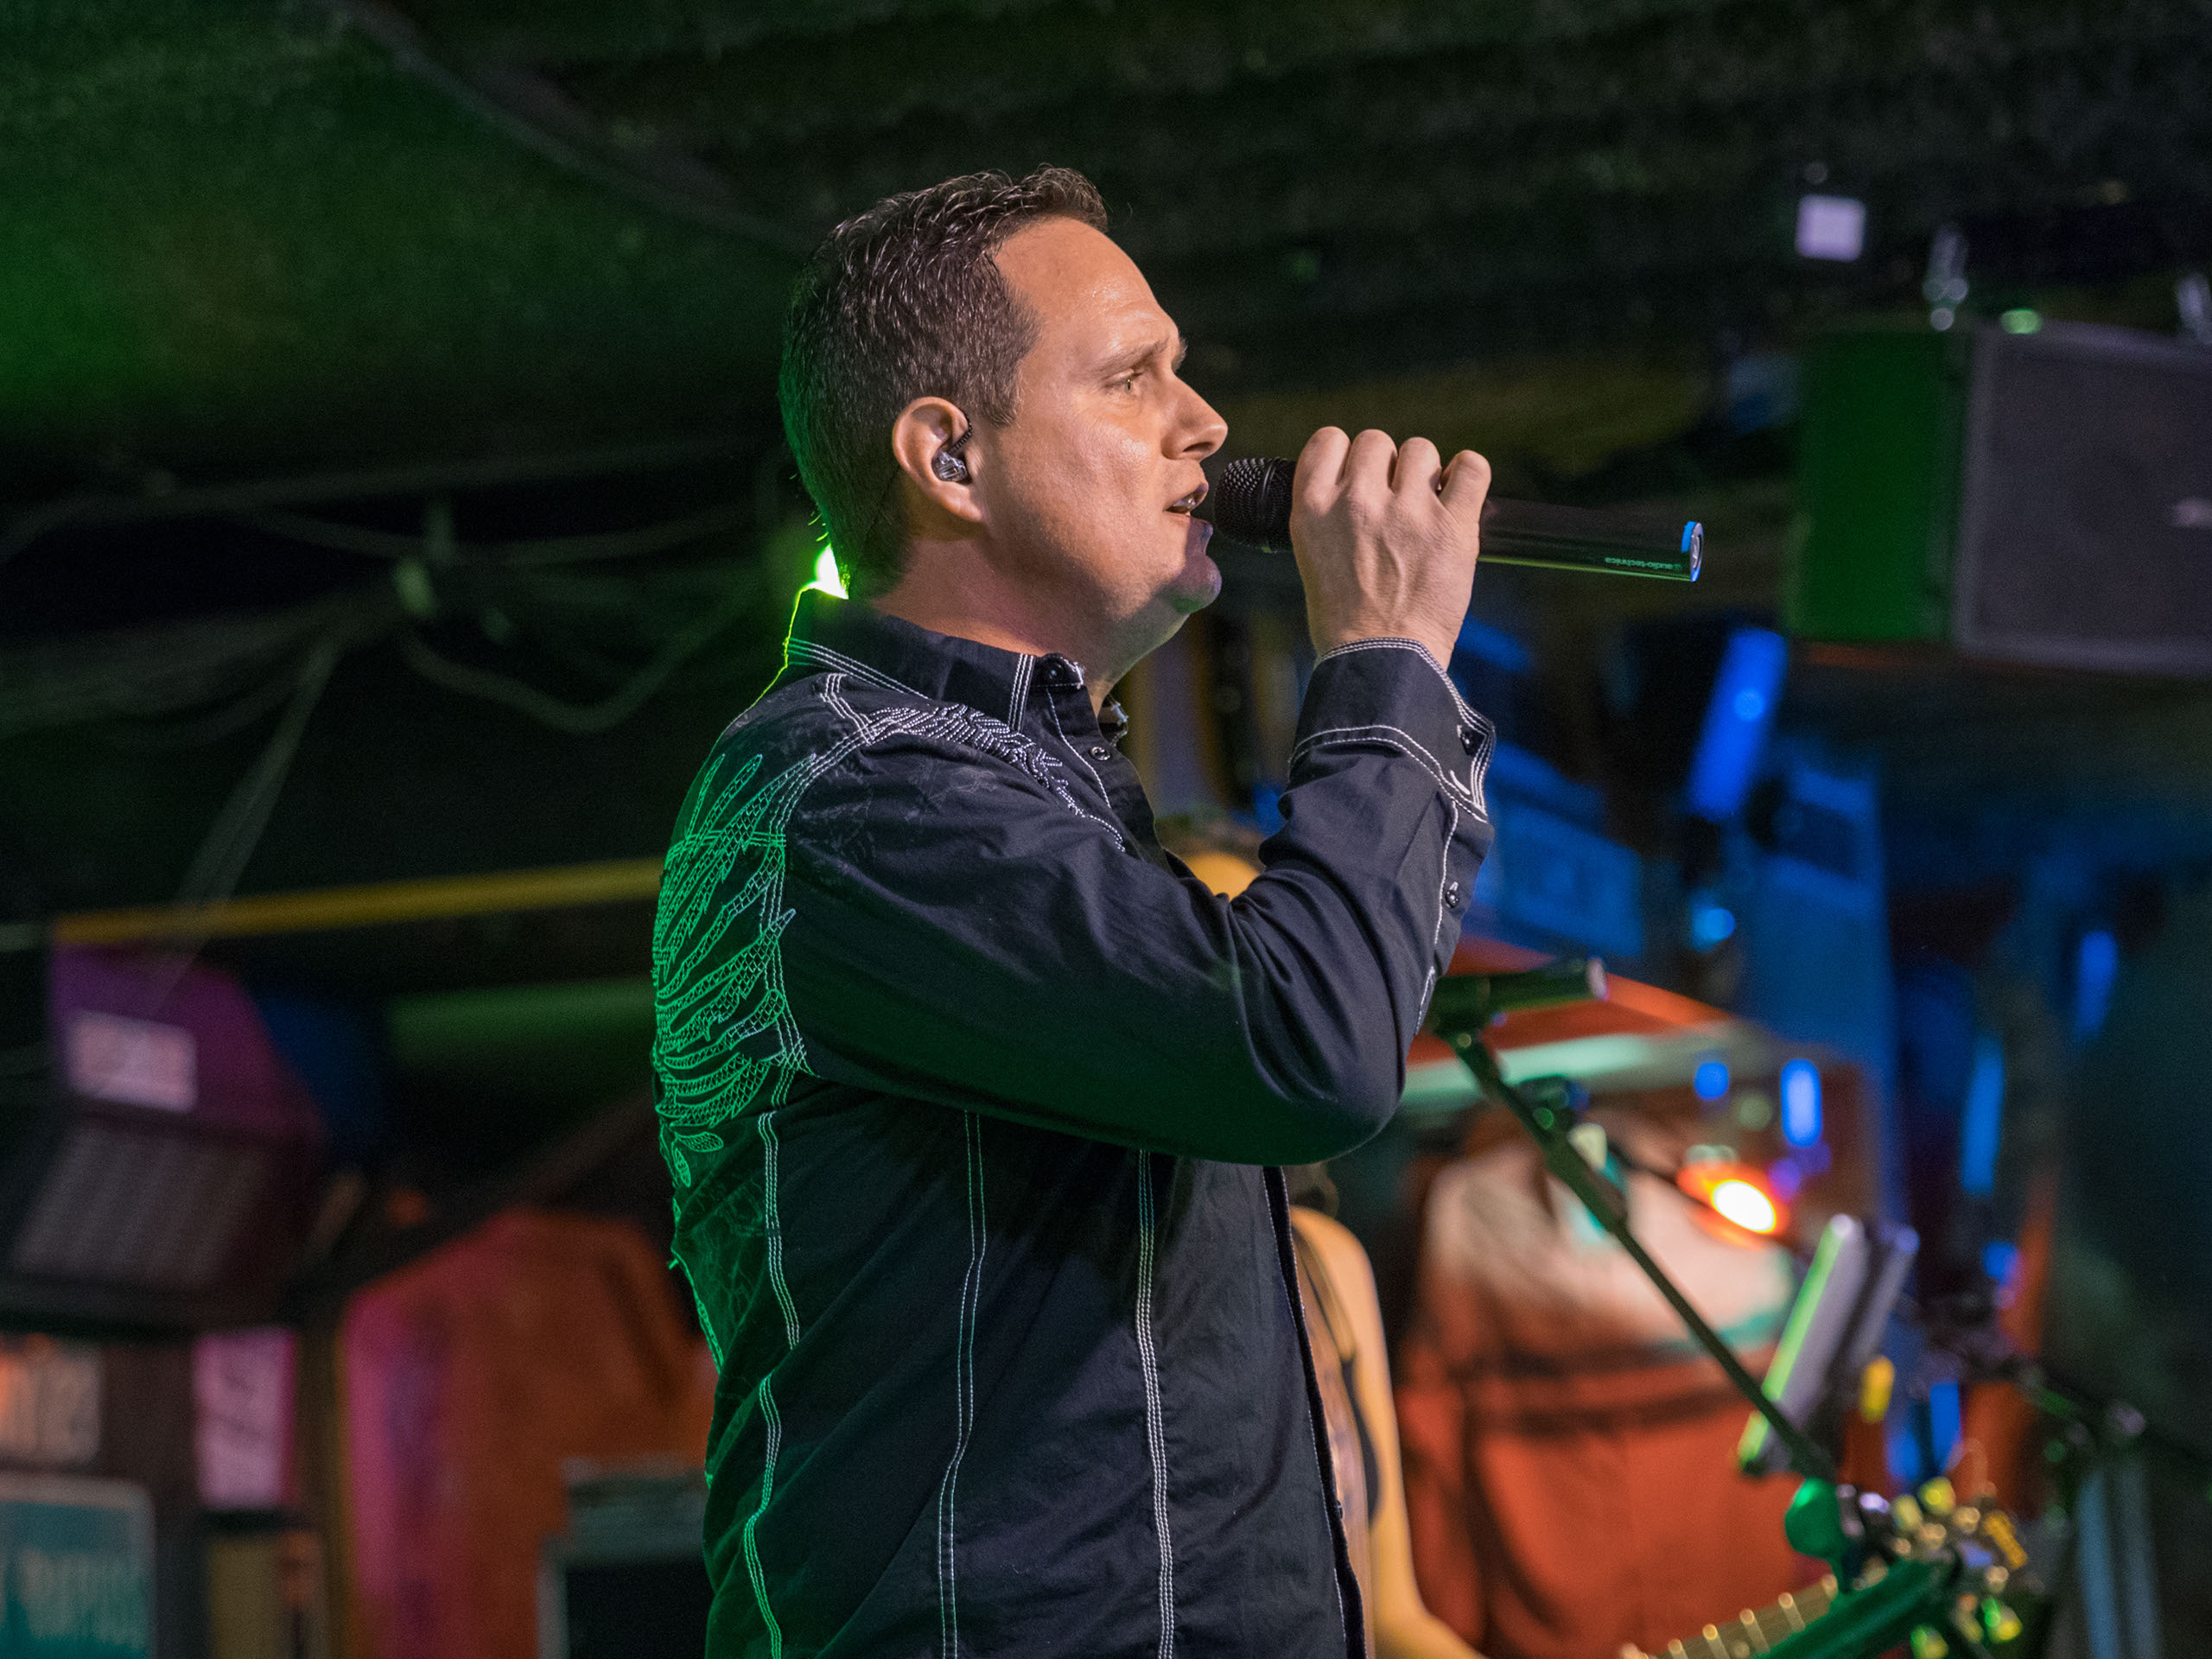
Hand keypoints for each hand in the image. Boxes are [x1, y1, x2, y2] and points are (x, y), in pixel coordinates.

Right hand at [1288, 427, 1489, 669]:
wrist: (1381, 663)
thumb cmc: (1345, 622)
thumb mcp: (1311, 558)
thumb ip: (1329, 514)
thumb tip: (1355, 483)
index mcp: (1313, 508)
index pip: (1329, 440)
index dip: (1346, 455)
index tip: (1357, 477)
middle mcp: (1357, 501)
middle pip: (1375, 441)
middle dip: (1385, 467)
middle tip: (1392, 505)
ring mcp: (1407, 511)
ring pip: (1420, 450)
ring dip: (1424, 473)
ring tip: (1425, 509)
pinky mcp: (1453, 526)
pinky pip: (1471, 467)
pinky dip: (1468, 473)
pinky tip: (1460, 491)